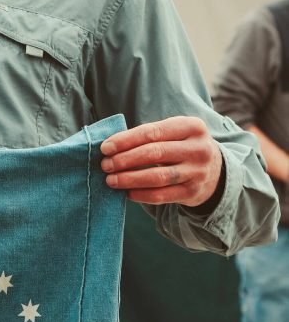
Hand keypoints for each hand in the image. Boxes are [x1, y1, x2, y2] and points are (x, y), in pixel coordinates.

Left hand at [100, 116, 222, 206]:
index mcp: (191, 126)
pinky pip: (162, 195)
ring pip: (157, 177)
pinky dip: (142, 195)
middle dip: (125, 159)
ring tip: (111, 180)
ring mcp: (198, 172)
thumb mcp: (175, 132)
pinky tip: (127, 193)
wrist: (216, 170)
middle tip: (105, 165)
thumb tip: (111, 147)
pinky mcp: (194, 192)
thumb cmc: (182, 146)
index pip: (152, 132)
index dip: (126, 140)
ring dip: (130, 179)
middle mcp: (198, 148)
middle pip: (154, 153)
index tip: (105, 147)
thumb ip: (149, 136)